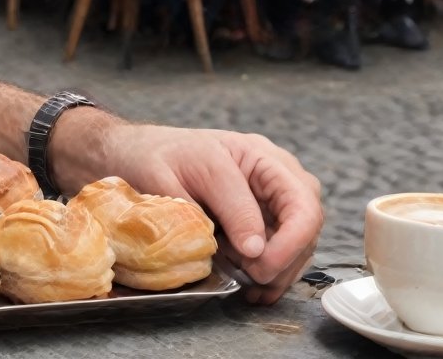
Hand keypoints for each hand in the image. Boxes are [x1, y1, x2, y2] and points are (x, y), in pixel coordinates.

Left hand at [53, 113, 322, 304]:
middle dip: (287, 257)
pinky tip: (252, 287)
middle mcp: (272, 170)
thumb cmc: (150, 158)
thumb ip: (219, 208)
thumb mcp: (172, 176)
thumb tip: (255, 247)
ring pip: (302, 236)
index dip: (284, 242)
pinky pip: (284, 244)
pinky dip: (273, 271)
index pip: (296, 202)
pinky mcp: (264, 214)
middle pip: (308, 218)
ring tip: (251, 289)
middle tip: (254, 281)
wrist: (133, 155)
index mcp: (253, 154)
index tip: (256, 265)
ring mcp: (271, 193)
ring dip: (282, 269)